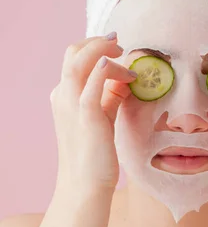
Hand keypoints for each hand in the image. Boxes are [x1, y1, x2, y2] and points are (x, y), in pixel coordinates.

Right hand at [50, 32, 135, 193]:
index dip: (96, 47)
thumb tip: (124, 78)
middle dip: (98, 42)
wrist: (85, 183)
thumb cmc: (95, 150)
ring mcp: (71, 106)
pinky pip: (90, 88)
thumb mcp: (102, 115)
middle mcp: (63, 96)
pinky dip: (100, 72)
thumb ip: (110, 95)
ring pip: (78, 64)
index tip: (118, 49)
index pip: (75, 57)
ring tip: (122, 53)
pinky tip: (112, 65)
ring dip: (101, 51)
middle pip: (73, 54)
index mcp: (64, 94)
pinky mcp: (87, 118)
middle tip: (120, 46)